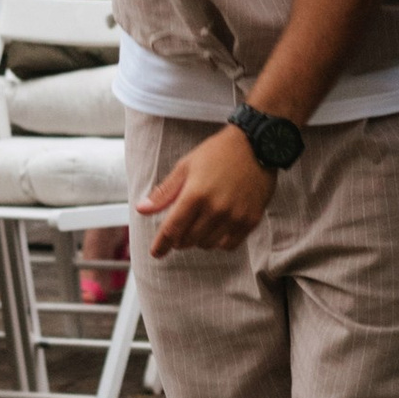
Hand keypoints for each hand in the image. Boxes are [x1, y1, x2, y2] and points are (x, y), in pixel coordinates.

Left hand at [135, 122, 275, 253]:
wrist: (256, 145)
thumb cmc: (218, 153)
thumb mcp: (186, 166)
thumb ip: (165, 192)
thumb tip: (142, 209)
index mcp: (195, 194)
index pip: (172, 229)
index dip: (161, 244)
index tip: (156, 252)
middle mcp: (215, 209)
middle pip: (188, 240)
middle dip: (179, 239)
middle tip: (180, 231)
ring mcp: (234, 216)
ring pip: (208, 245)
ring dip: (198, 240)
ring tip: (199, 226)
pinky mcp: (250, 220)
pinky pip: (229, 245)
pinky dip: (219, 242)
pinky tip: (216, 229)